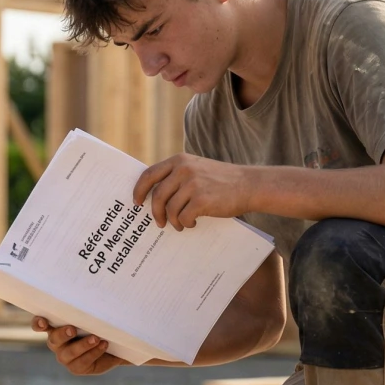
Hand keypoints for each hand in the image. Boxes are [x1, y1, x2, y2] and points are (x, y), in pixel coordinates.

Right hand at [32, 317, 129, 375]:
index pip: (40, 324)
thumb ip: (89, 309)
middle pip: (54, 339)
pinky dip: (94, 353)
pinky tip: (103, 345)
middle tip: (72, 329)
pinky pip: (82, 361)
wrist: (112, 346)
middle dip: (62, 334)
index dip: (39, 323)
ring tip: (96, 338)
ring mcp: (65, 356)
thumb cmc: (98, 325)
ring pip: (69, 352)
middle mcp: (57, 343)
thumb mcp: (93, 316)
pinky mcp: (76, 367)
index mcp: (55, 327)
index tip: (43, 322)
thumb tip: (98, 292)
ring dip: (83, 345)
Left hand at [133, 154, 253, 230]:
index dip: (139, 190)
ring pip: (170, 210)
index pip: (149, 175)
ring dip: (174, 221)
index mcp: (179, 160)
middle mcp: (184, 170)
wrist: (248, 185)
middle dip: (155, 213)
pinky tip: (193, 222)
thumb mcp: (197, 168)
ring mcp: (193, 184)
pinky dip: (186, 223)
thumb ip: (177, 175)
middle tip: (160, 223)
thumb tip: (153, 195)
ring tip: (181, 224)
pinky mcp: (202, 200)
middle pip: (157, 196)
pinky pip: (184, 218)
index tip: (137, 202)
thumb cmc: (221, 180)